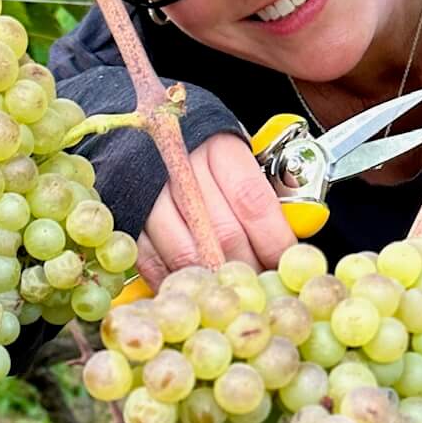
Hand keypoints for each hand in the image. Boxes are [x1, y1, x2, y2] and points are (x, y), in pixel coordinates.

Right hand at [139, 132, 297, 282]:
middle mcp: (181, 167)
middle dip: (248, 267)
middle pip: (222, 234)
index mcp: (219, 147)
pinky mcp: (127, 219)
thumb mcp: (240, 154)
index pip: (253, 201)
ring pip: (187, 255)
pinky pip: (155, 263)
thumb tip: (294, 239)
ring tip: (233, 291)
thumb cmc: (204, 150)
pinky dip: (180, 281)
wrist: (145, 132)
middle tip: (263, 286)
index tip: (287, 262)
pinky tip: (197, 285)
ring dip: (215, 280)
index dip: (273, 239)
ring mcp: (148, 195)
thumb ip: (265, 189)